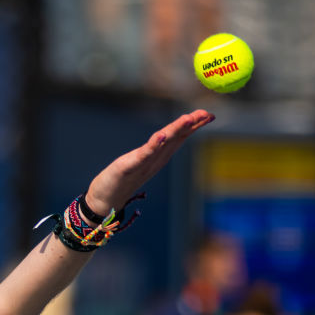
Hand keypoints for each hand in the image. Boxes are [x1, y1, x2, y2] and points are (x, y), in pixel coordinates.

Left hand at [85, 110, 213, 217]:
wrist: (105, 200)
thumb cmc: (122, 179)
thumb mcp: (142, 161)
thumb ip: (154, 149)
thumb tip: (166, 137)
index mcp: (159, 155)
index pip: (180, 136)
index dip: (194, 124)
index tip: (209, 114)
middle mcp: (155, 159)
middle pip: (176, 138)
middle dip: (192, 125)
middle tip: (208, 114)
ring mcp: (144, 163)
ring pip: (164, 143)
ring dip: (176, 130)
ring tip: (189, 119)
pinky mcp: (130, 166)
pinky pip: (144, 154)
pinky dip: (154, 145)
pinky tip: (162, 135)